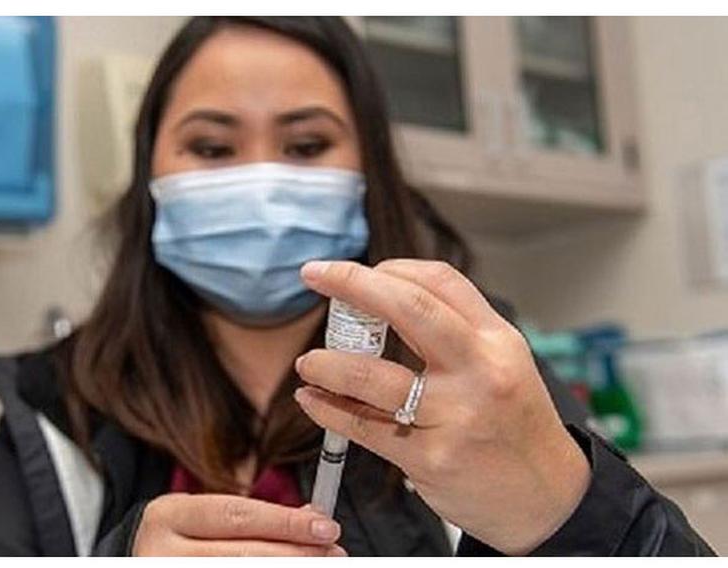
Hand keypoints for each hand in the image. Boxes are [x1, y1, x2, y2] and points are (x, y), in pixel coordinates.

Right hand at [132, 493, 345, 555]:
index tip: (327, 525)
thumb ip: (254, 517)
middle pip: (243, 556)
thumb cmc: (180, 541)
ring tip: (323, 566)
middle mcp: (161, 554)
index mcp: (168, 517)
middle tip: (335, 553)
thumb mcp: (203, 519)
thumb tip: (313, 516)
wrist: (136, 565)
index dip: (286, 522)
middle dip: (297, 554)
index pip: (236, 515)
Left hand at [293, 259, 589, 554]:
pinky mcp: (430, 459)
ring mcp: (454, 416)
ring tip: (309, 362)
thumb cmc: (516, 426)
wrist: (549, 498)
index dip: (390, 269)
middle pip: (408, 309)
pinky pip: (364, 426)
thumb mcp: (504, 365)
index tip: (354, 272)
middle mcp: (479, 371)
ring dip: (327, 362)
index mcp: (497, 341)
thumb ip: (453, 334)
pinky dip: (328, 409)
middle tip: (315, 274)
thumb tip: (381, 301)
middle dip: (352, 284)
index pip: (440, 282)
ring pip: (371, 375)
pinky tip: (312, 399)